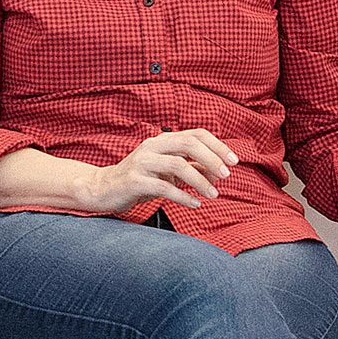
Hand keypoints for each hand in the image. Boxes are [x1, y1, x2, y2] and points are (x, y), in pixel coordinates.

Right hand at [78, 128, 237, 213]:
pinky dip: (183, 196)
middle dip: (212, 159)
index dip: (217, 146)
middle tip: (227, 176)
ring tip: (213, 195)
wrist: (103, 189)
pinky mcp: (134, 181)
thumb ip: (191, 169)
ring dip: (200, 180)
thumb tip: (217, 172)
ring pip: (178, 165)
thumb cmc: (140, 180)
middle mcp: (153, 146)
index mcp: (163, 141)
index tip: (234, 161)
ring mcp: (142, 162)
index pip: (196, 134)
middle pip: (189, 144)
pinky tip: (195, 204)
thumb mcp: (168, 172)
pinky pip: (163, 187)